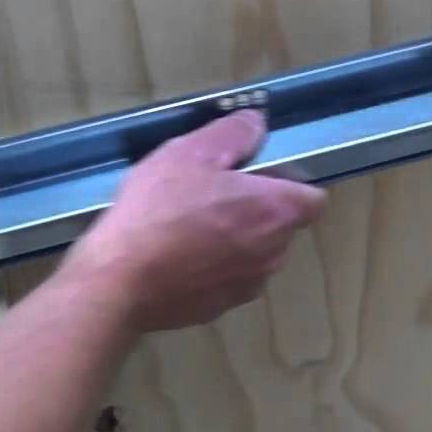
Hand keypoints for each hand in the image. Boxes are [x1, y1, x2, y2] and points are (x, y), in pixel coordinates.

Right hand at [56, 110, 325, 333]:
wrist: (118, 281)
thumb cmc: (159, 211)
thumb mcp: (192, 153)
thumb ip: (233, 134)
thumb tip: (257, 123)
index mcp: (276, 212)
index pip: (313, 199)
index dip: (290, 184)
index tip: (258, 175)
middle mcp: (274, 253)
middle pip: (281, 225)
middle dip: (257, 210)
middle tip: (211, 194)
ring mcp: (248, 285)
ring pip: (255, 254)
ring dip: (234, 239)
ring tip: (187, 225)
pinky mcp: (220, 308)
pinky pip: (227, 278)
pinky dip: (212, 267)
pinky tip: (175, 256)